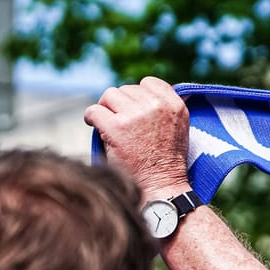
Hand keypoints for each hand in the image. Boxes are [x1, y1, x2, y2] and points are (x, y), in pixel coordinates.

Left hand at [84, 77, 191, 200]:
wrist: (161, 187)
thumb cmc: (166, 162)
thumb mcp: (178, 128)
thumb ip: (164, 108)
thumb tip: (141, 92)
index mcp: (175, 105)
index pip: (149, 83)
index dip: (138, 95)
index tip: (134, 110)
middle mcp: (157, 106)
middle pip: (126, 89)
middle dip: (121, 105)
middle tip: (122, 124)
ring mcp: (136, 115)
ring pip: (109, 96)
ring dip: (107, 110)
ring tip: (111, 127)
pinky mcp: (117, 127)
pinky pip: (94, 110)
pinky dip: (91, 118)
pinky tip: (97, 128)